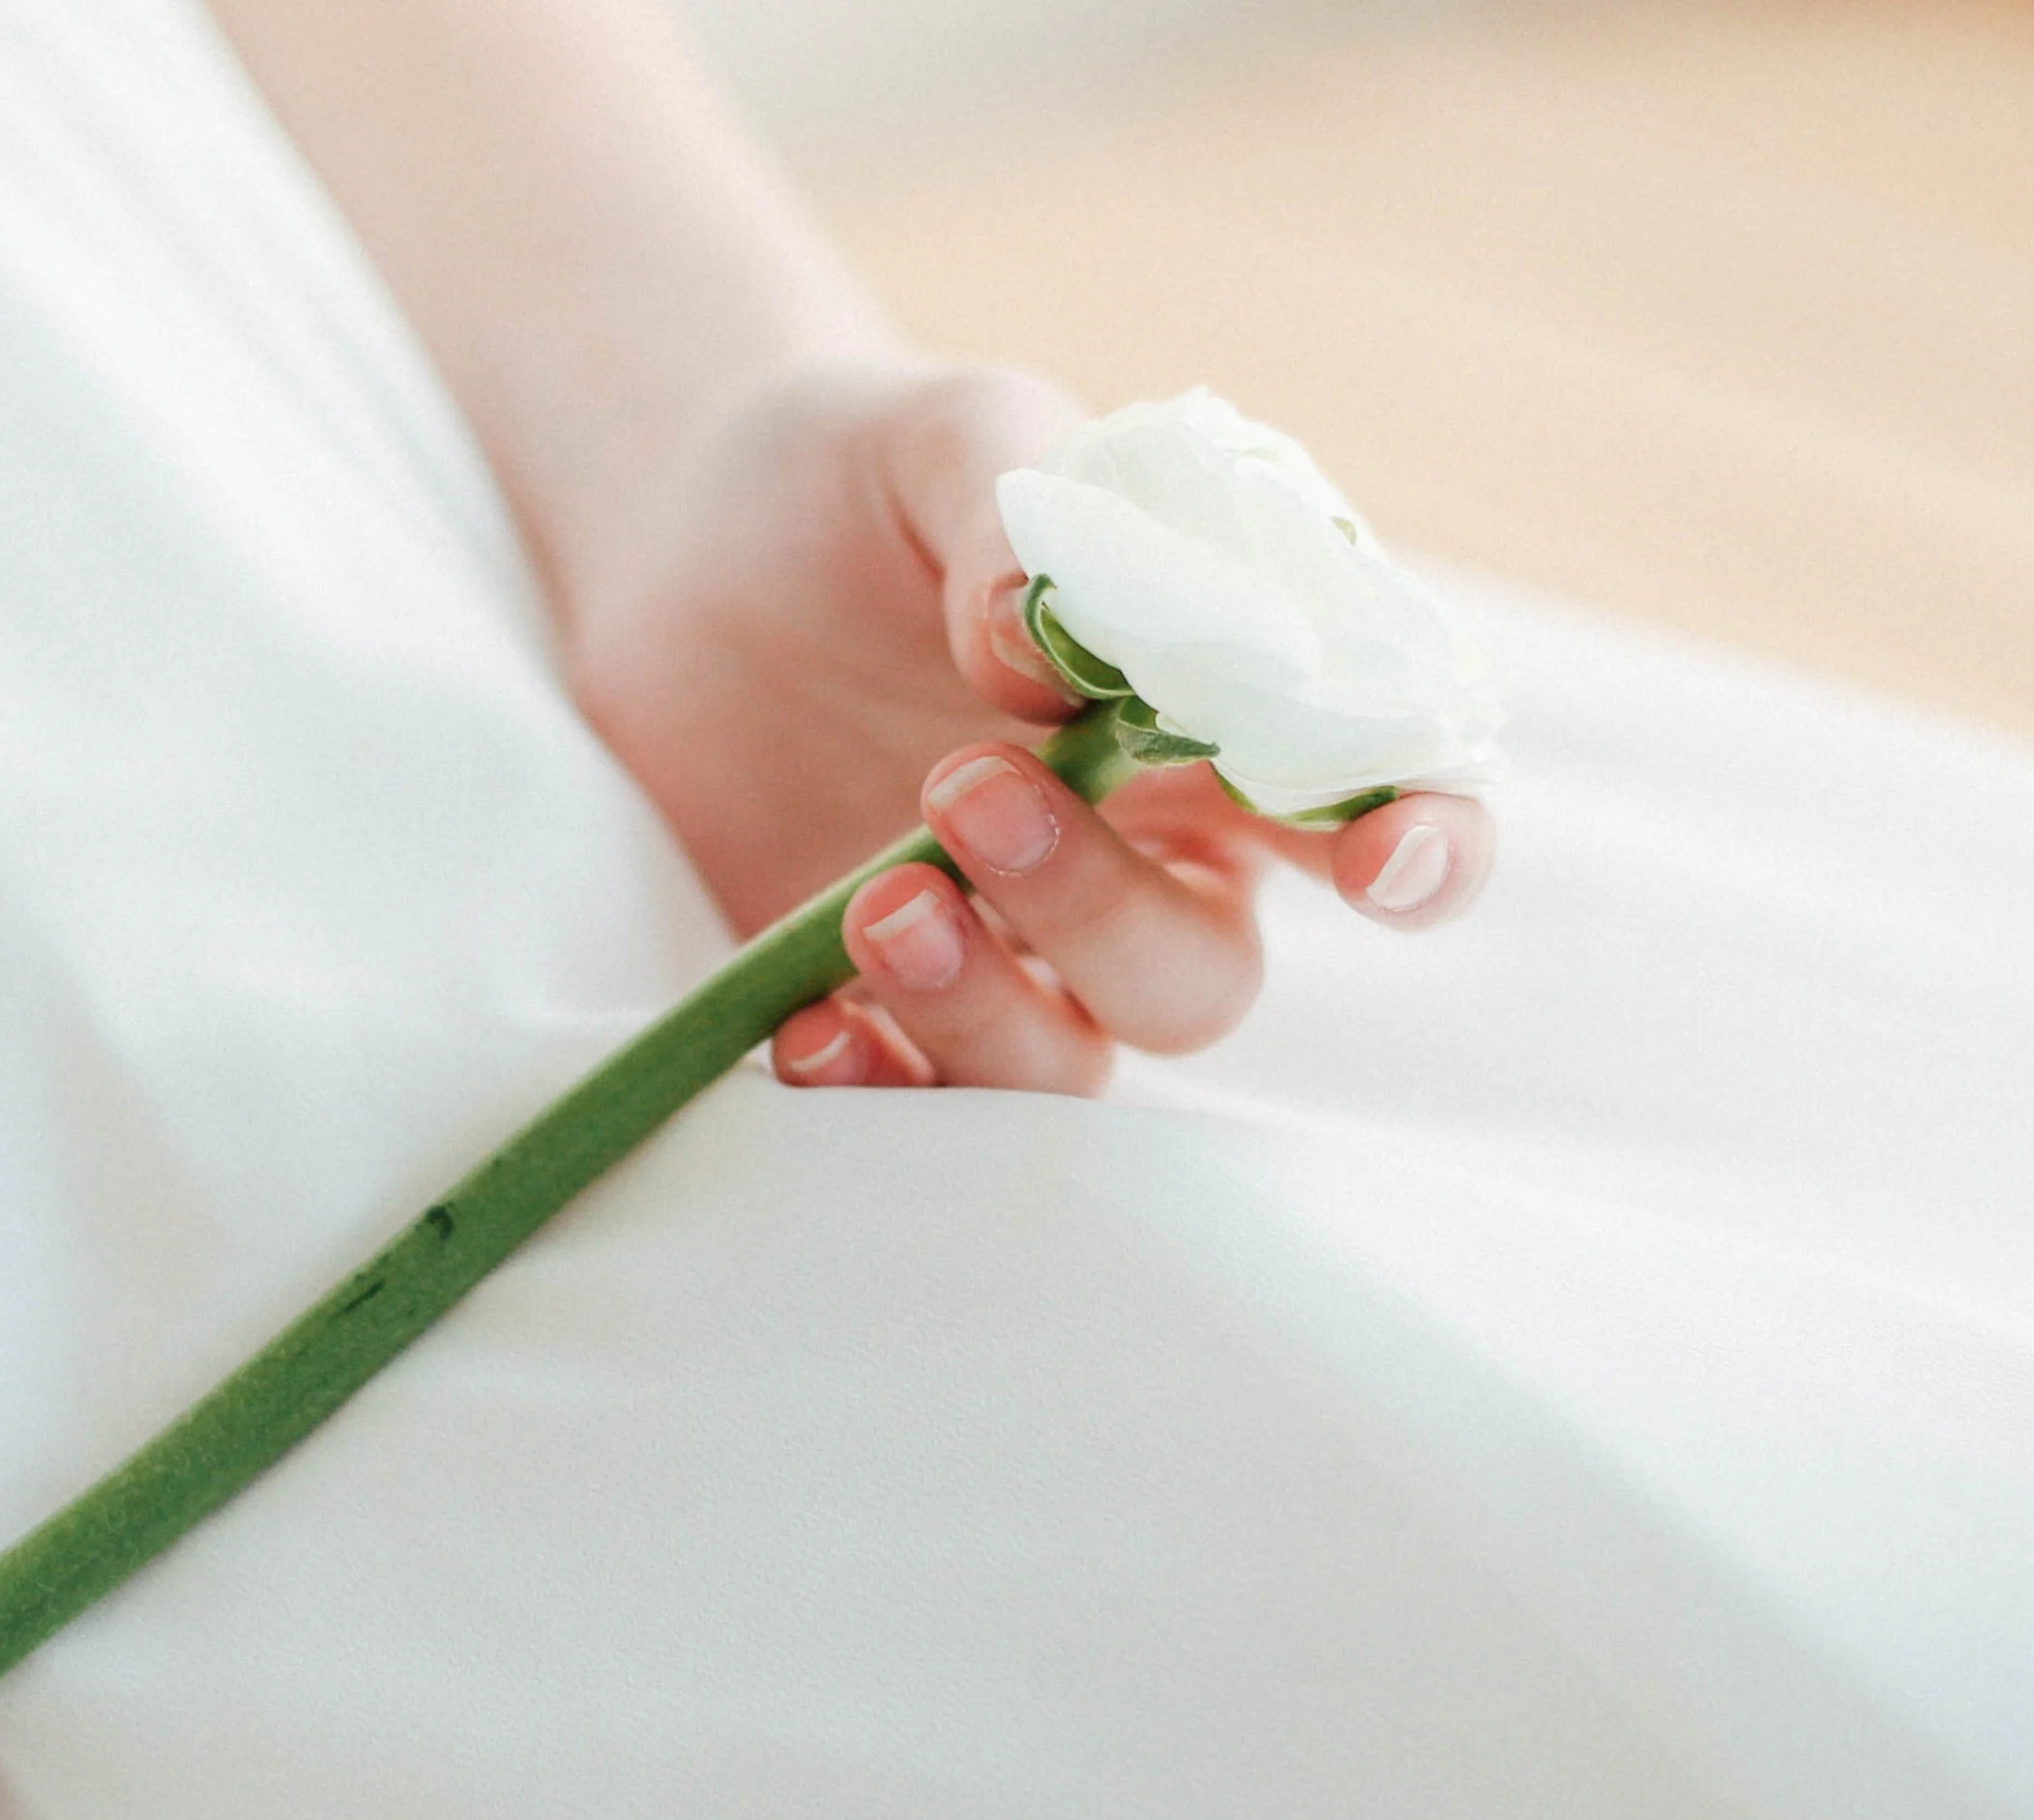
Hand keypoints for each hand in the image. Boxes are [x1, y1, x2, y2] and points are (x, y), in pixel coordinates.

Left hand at [563, 362, 1495, 1090]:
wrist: (673, 544)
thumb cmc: (852, 482)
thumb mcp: (937, 438)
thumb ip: (1017, 516)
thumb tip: (1038, 648)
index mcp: (1211, 725)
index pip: (1371, 805)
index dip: (1419, 851)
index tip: (1383, 863)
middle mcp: (1137, 864)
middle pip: (1198, 979)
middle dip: (1102, 914)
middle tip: (968, 786)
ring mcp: (1007, 952)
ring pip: (1065, 1068)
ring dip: (984, 1011)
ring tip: (880, 900)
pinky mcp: (872, 1004)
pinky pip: (907, 1109)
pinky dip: (870, 1091)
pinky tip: (804, 1026)